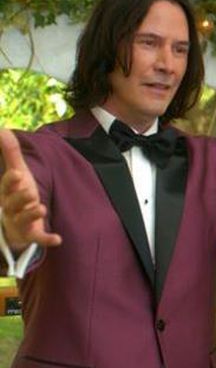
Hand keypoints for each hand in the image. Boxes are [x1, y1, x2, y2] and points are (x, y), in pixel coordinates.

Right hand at [0, 128, 61, 250]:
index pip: (6, 185)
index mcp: (6, 192)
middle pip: (13, 202)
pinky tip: (57, 239)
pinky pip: (37, 238)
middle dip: (20, 197)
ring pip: (23, 219)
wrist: (13, 225)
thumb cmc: (15, 194)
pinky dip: (46, 239)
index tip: (18, 173)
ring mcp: (19, 223)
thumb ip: (10, 153)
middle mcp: (10, 208)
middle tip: (31, 193)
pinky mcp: (30, 234)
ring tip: (42, 208)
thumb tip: (2, 128)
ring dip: (32, 214)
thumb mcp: (15, 174)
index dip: (11, 181)